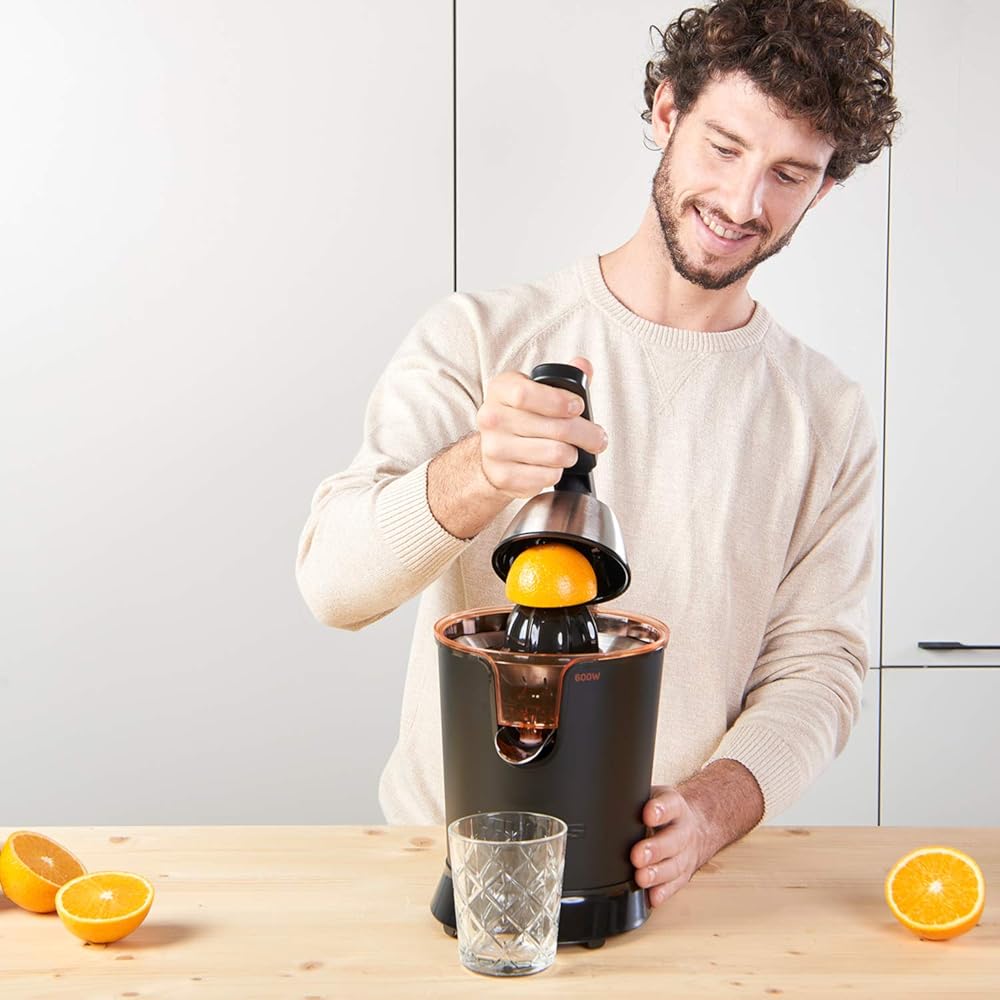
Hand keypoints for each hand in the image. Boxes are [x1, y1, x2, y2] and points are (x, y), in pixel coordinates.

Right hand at [475, 356, 607, 499]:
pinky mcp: (504, 475)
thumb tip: (583, 366)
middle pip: (554, 428)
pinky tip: (552, 466)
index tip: (578, 407)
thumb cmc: (521, 418)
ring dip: (572, 455)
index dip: (559, 401)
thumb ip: (564, 379)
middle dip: (586, 434)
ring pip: (556, 454)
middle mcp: (492, 418)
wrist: (493, 454)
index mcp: (500, 389)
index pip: (525, 394)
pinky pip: (548, 476)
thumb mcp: (537, 391)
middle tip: (597, 438)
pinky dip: (558, 472)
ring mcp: (495, 448)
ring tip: (570, 451)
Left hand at [630, 785, 708, 907]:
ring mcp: (685, 855)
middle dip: (655, 850)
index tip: (648, 815)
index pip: (670, 805)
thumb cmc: (664, 812)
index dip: (660, 810)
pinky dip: (663, 893)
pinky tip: (652, 897)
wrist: (691, 827)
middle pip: (673, 841)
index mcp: (674, 807)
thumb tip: (606, 797)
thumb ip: (635, 799)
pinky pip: (674, 886)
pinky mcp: (683, 875)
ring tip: (641, 878)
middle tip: (637, 856)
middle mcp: (683, 832)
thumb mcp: (654, 797)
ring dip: (657, 874)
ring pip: (674, 866)